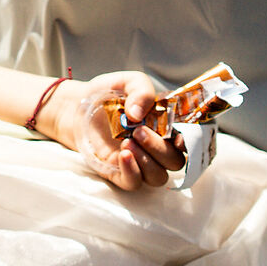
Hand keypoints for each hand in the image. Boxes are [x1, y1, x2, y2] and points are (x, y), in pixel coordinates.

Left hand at [37, 70, 185, 191]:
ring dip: (146, 161)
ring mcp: (139, 162)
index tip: (178, 136)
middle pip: (174, 162)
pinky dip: (132, 171)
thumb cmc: (107, 94)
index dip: (189, 144)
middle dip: (159, 149)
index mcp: (166, 127)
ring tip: (126, 142)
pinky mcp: (119, 173)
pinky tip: (122, 155)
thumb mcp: (128, 82)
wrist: (77, 105)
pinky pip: (134, 183)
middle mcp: (156, 147)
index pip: (188, 143)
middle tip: (138, 131)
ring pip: (158, 177)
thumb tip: (139, 114)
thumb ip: (141, 92)